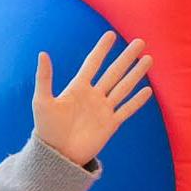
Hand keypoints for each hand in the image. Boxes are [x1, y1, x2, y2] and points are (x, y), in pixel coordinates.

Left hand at [31, 32, 155, 170]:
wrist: (57, 155)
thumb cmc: (46, 128)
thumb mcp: (42, 101)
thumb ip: (44, 78)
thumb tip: (43, 53)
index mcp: (78, 88)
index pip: (93, 63)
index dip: (102, 49)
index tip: (111, 35)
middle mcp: (93, 96)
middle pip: (114, 72)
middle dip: (127, 57)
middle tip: (140, 42)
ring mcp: (103, 109)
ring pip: (124, 87)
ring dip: (136, 74)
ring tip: (148, 59)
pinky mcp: (111, 124)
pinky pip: (126, 109)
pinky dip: (137, 100)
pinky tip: (148, 90)